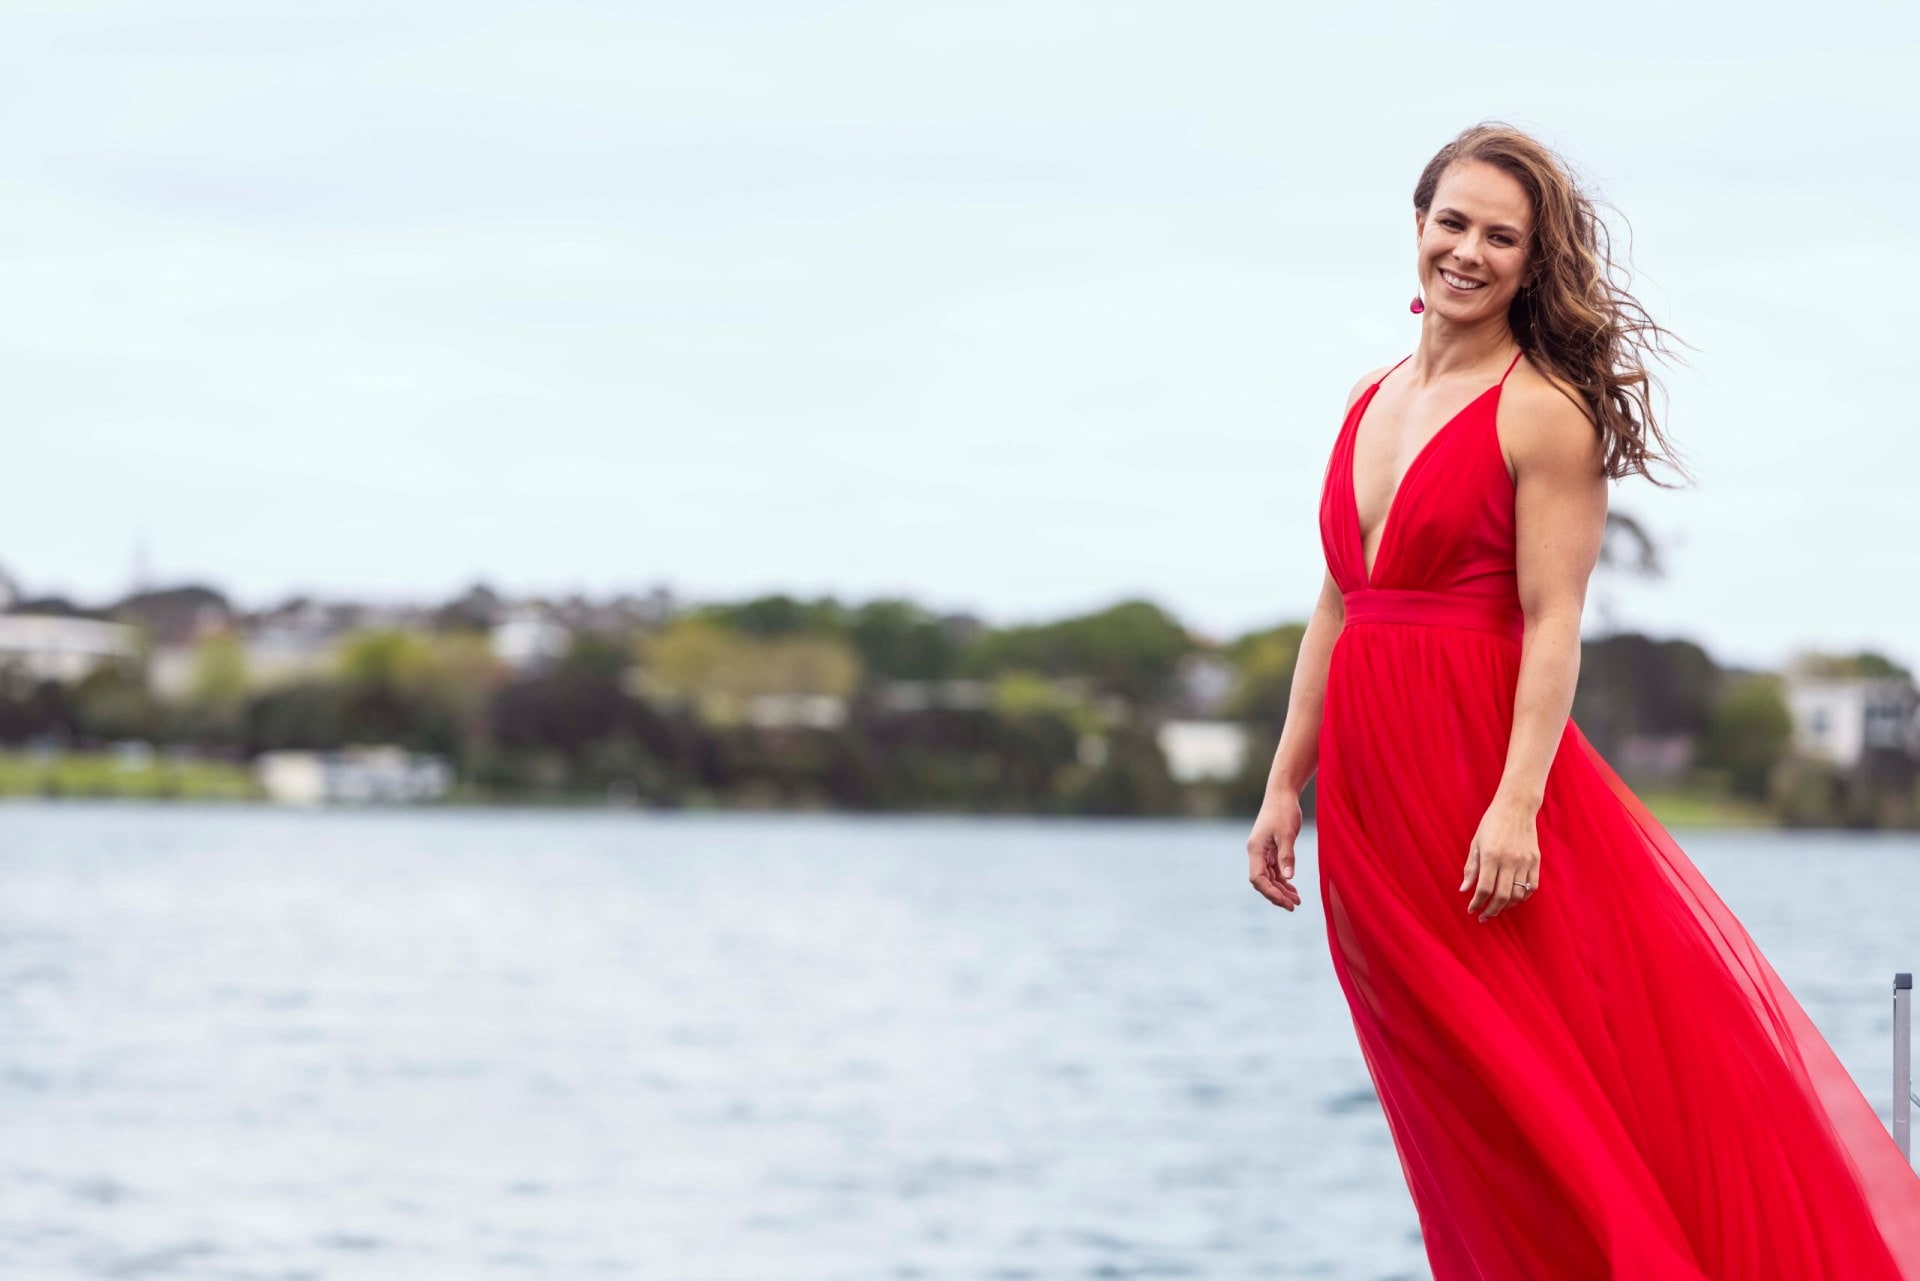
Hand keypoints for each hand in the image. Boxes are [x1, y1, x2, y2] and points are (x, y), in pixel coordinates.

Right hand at [1247, 791, 1303, 911]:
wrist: (1282, 793)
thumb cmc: (1283, 810)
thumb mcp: (1287, 834)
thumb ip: (1287, 856)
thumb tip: (1289, 877)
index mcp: (1256, 849)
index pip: (1258, 878)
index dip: (1271, 892)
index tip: (1286, 902)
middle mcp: (1256, 852)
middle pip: (1263, 881)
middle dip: (1277, 895)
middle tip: (1294, 906)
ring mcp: (1263, 851)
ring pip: (1269, 877)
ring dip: (1281, 889)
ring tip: (1297, 901)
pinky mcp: (1271, 849)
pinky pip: (1275, 870)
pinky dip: (1283, 880)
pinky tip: (1293, 888)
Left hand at [1461, 797, 1540, 920]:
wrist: (1516, 807)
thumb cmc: (1491, 824)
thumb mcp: (1476, 843)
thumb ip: (1471, 868)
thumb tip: (1464, 890)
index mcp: (1491, 856)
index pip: (1484, 888)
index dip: (1477, 903)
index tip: (1471, 910)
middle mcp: (1509, 860)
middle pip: (1501, 896)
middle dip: (1491, 910)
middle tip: (1483, 916)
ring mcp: (1524, 861)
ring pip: (1518, 894)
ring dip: (1506, 906)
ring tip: (1497, 908)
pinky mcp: (1535, 861)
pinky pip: (1531, 886)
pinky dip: (1522, 897)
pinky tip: (1513, 899)